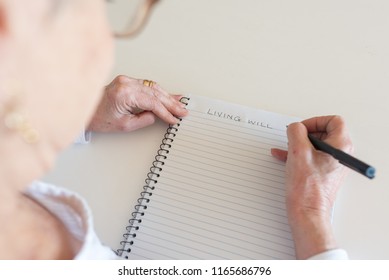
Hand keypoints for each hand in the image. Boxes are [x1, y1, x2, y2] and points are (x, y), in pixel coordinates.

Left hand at [87, 75, 187, 131]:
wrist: (86, 111)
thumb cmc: (100, 119)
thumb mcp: (125, 125)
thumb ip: (144, 119)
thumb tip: (156, 115)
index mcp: (125, 93)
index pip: (152, 102)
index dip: (166, 112)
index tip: (174, 118)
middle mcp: (126, 83)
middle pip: (155, 93)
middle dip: (171, 103)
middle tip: (182, 110)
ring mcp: (126, 80)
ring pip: (153, 87)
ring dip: (167, 97)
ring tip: (179, 103)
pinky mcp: (127, 81)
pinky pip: (147, 85)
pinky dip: (158, 92)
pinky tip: (168, 95)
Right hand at [271, 115, 352, 258]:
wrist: (307, 212)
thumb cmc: (307, 188)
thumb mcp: (297, 152)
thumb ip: (296, 132)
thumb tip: (295, 127)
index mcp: (341, 146)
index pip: (333, 121)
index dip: (314, 121)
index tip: (301, 128)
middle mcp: (340, 155)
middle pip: (323, 132)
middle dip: (304, 134)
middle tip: (293, 139)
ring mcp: (332, 164)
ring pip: (315, 144)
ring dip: (298, 144)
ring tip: (286, 148)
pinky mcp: (323, 172)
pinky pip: (311, 156)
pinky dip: (297, 154)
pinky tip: (282, 156)